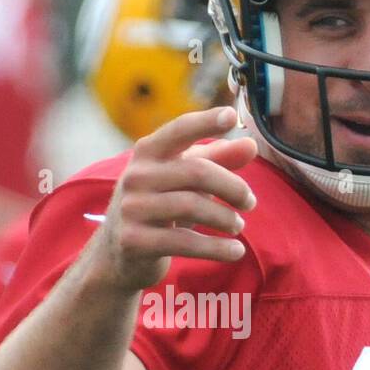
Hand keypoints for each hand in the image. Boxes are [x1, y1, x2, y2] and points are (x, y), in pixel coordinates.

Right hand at [86, 106, 257, 292]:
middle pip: (196, 172)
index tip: (231, 116)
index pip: (179, 130)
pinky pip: (185, 243)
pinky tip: (235, 251)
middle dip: (232, 187)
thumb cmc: (159, 206)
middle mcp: (136, 176)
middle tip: (250, 202)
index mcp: (148, 153)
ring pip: (192, 206)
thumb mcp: (184, 179)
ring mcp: (132, 209)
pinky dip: (217, 248)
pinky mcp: (134, 241)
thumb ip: (216, 160)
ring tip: (238, 225)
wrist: (117, 252)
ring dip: (225, 218)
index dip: (205, 121)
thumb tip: (252, 144)